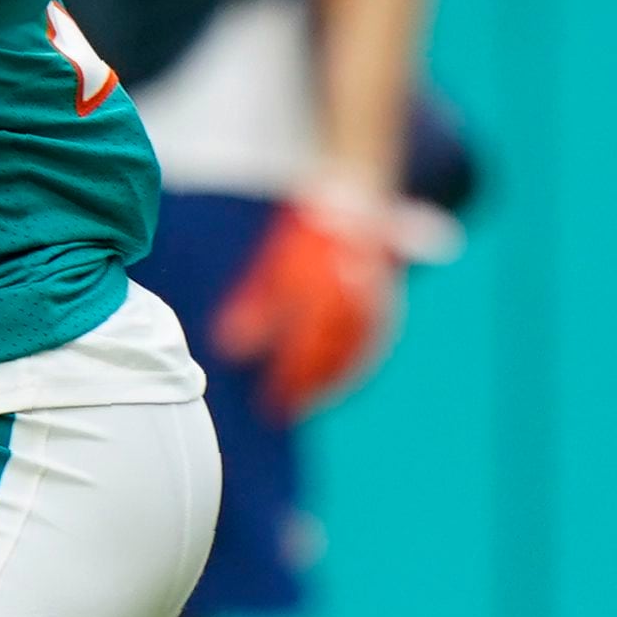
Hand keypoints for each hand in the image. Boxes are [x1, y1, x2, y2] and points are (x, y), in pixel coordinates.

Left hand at [215, 183, 399, 417]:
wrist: (354, 205)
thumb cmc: (305, 237)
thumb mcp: (272, 268)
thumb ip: (255, 309)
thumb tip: (229, 348)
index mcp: (319, 284)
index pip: (302, 346)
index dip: (288, 380)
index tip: (271, 405)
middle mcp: (349, 296)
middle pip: (328, 356)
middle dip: (307, 387)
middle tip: (286, 411)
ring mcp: (372, 302)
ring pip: (353, 355)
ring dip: (331, 384)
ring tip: (307, 403)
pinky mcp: (386, 307)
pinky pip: (369, 347)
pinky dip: (352, 370)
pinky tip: (335, 384)